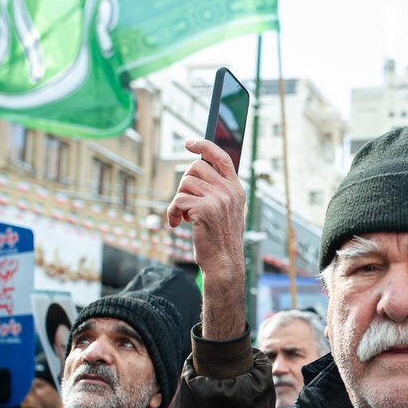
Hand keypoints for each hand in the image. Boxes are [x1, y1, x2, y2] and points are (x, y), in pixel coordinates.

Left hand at [166, 139, 246, 339]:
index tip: (189, 142)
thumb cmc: (222, 239)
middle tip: (185, 202)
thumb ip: (218, 190)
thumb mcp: (227, 211)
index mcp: (236, 189)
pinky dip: (171, 213)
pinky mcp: (204, 210)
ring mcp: (218, 199)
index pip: (221, 156)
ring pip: (185, 183)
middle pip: (196, 167)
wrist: (224, 264)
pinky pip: (177, 201)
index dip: (204, 144)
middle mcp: (229, 191)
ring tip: (183, 216)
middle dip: (184, 183)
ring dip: (178, 200)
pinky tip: (175, 224)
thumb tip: (196, 170)